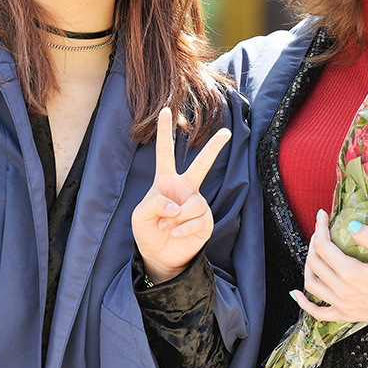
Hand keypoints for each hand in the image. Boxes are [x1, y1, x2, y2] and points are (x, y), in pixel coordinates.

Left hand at [131, 107, 231, 283]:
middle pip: (202, 165)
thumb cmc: (149, 231)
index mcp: (166, 182)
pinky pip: (196, 220)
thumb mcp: (140, 215)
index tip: (166, 111)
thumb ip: (153, 203)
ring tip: (167, 228)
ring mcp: (197, 204)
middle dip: (214, 148)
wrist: (161, 256)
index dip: (165, 132)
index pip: (165, 153)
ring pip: (190, 205)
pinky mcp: (205, 221)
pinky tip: (175, 234)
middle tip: (227, 132)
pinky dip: (182, 229)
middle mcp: (185, 189)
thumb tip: (176, 205)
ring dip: (174, 219)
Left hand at [293, 210, 367, 332]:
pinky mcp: (346, 315)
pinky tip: (297, 293)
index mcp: (352, 274)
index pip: (324, 246)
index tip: (323, 215)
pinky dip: (303, 303)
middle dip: (314, 241)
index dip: (320, 228)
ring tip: (315, 251)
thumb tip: (350, 224)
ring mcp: (342, 305)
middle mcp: (342, 291)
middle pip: (314, 262)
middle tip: (322, 229)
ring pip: (311, 283)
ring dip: (308, 265)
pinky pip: (318, 313)